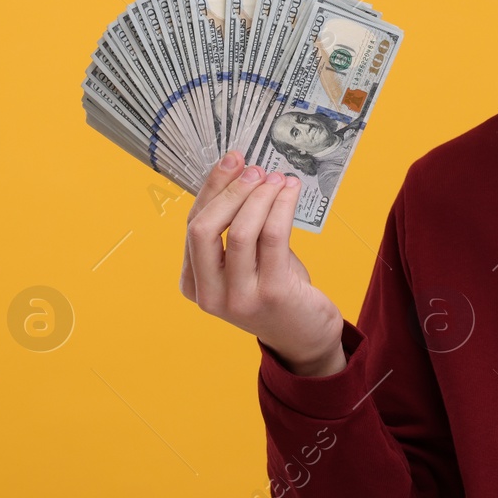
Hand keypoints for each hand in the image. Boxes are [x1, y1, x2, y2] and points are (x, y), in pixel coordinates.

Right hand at [180, 150, 346, 375]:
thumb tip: (243, 174)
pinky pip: (273, 238)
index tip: (231, 161)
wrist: (304, 336)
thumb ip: (237, 228)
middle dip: (230, 191)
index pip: (193, 226)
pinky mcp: (272, 294)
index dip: (211, 189)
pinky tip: (290, 192)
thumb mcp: (246, 262)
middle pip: (204, 229)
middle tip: (256, 169)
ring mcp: (238, 298)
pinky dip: (281, 207)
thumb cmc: (275, 291)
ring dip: (260, 196)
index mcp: (193, 284)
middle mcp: (209, 295)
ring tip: (278, 178)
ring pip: (240, 231)